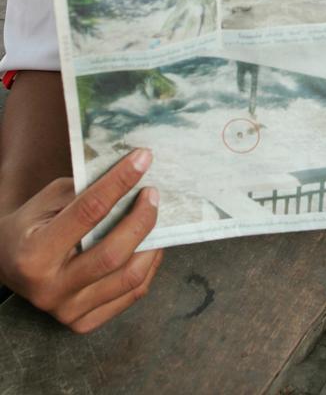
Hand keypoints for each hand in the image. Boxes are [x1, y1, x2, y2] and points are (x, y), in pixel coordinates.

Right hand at [0, 148, 161, 332]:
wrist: (9, 263)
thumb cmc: (32, 225)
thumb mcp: (49, 199)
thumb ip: (87, 191)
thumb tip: (133, 175)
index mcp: (35, 254)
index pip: (88, 213)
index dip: (119, 183)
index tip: (142, 159)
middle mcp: (50, 289)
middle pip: (113, 254)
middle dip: (141, 219)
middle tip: (152, 193)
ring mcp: (67, 311)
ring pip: (128, 279)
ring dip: (151, 243)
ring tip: (154, 217)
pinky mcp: (83, 322)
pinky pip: (130, 294)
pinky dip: (148, 266)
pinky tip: (150, 244)